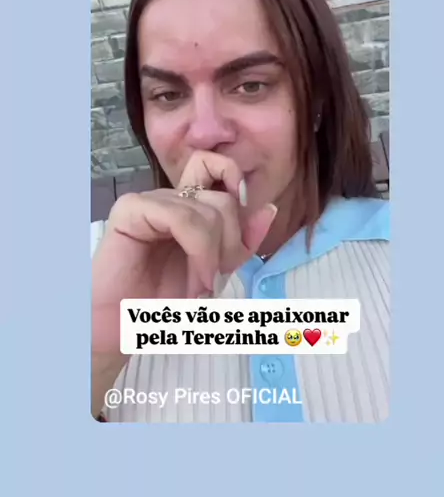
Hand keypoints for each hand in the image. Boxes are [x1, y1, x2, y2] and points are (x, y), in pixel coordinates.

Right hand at [91, 151, 276, 352]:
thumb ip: (240, 241)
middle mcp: (169, 196)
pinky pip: (182, 217)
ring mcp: (149, 200)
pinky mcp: (131, 209)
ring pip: (207, 210)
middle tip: (215, 279)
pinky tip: (195, 280)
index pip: (220, 168)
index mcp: (188, 204)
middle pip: (222, 197)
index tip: (238, 234)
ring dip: (212, 258)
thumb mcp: (215, 270)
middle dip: (230, 243)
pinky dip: (199, 252)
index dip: (238, 189)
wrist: (121, 328)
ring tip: (200, 288)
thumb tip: (268, 208)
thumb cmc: (162, 301)